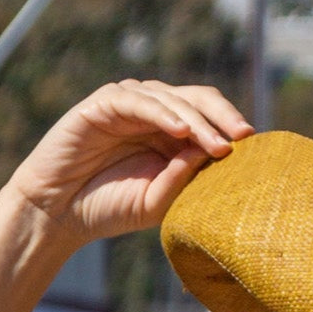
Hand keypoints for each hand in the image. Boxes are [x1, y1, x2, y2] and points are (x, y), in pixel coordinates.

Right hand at [7, 79, 253, 244]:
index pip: (209, 119)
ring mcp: (128, 105)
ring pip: (172, 98)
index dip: (231, 127)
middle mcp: (153, 114)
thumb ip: (183, 180)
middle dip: (223, 117)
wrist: (58, 213)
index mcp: (170, 135)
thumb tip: (212, 153)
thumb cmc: (108, 208)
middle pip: (198, 99)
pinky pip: (138, 100)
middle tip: (243, 138)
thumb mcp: (156, 202)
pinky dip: (163, 113)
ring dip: (198, 121)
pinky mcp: (103, 103)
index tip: (254, 149)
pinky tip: (182, 132)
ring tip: (217, 145)